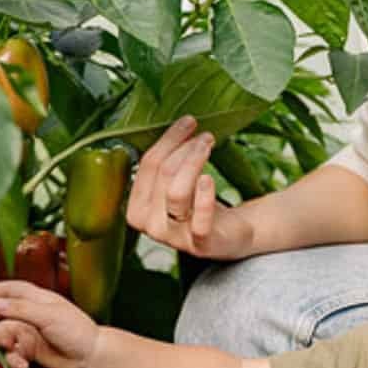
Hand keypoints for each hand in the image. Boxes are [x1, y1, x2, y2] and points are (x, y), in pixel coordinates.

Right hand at [0, 280, 98, 367]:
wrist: (90, 358)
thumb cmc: (78, 332)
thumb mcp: (49, 315)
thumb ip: (20, 309)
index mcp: (38, 299)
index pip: (11, 290)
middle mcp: (31, 315)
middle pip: (0, 312)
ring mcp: (29, 333)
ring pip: (3, 335)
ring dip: (5, 344)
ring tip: (16, 349)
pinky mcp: (29, 351)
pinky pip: (11, 355)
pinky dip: (14, 360)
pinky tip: (22, 364)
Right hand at [126, 117, 252, 258]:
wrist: (230, 234)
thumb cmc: (199, 204)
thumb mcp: (178, 182)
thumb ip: (168, 160)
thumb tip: (178, 123)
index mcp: (137, 208)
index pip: (147, 165)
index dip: (168, 140)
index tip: (188, 122)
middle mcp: (150, 225)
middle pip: (163, 175)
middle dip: (185, 149)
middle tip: (205, 135)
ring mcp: (174, 238)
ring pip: (177, 193)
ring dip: (195, 163)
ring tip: (210, 146)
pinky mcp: (200, 245)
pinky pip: (199, 220)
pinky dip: (204, 197)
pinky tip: (209, 178)